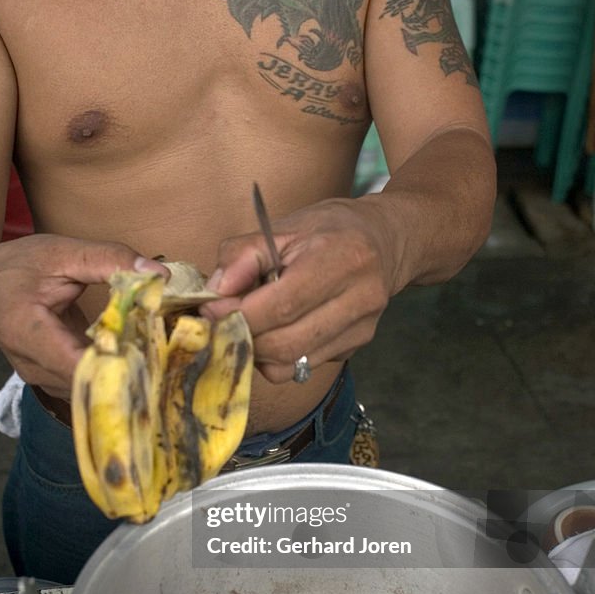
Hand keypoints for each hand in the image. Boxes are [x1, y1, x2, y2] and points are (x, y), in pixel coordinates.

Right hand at [0, 234, 165, 396]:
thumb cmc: (12, 268)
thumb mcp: (59, 252)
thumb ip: (107, 259)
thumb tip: (158, 273)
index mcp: (28, 333)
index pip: (79, 366)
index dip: (120, 364)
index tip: (157, 350)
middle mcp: (34, 367)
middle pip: (93, 383)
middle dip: (134, 368)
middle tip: (173, 350)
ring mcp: (44, 380)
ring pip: (95, 388)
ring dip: (128, 372)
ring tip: (162, 352)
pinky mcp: (56, 381)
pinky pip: (92, 383)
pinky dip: (117, 371)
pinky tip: (142, 355)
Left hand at [204, 197, 393, 383]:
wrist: (385, 241)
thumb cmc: (328, 230)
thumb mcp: (283, 227)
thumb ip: (243, 256)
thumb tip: (215, 294)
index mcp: (343, 259)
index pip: (282, 305)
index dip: (238, 314)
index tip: (210, 310)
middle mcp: (360, 298)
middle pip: (286, 343)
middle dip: (244, 337)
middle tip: (221, 322)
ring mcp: (362, 328)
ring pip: (291, 364)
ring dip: (258, 352)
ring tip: (248, 325)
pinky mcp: (356, 346)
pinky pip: (302, 366)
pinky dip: (277, 357)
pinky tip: (276, 330)